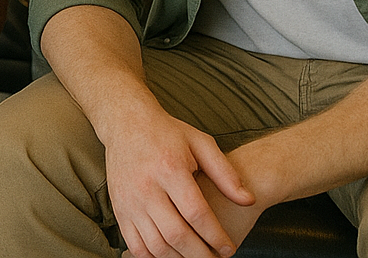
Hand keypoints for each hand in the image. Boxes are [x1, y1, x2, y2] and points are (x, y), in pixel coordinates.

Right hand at [103, 111, 253, 257]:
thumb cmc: (167, 133)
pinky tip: (171, 254)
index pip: (196, 214)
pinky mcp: (118, 208)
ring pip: (156, 245)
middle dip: (201, 254)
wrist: (125, 122)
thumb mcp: (200, 143)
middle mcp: (146, 187)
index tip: (228, 247)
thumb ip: (225, 173)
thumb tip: (248, 200)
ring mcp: (129, 200)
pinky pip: (136, 245)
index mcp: (169, 169)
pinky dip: (154, 257)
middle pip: (176, 234)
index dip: (216, 236)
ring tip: (196, 257)